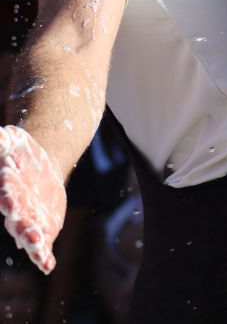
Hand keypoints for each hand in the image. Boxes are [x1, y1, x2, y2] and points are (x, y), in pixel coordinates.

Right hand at [0, 126, 66, 273]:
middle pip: (16, 219)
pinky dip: (43, 256)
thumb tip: (0, 136)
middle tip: (23, 231)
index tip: (9, 200)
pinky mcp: (43, 228)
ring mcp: (28, 221)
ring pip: (28, 235)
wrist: (40, 166)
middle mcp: (14, 209)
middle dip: (20, 224)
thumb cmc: (19, 152)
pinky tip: (48, 265)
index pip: (6, 195)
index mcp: (6, 189)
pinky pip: (42, 245)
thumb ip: (1, 140)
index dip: (8, 197)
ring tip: (39, 250)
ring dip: (33, 242)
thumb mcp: (11, 140)